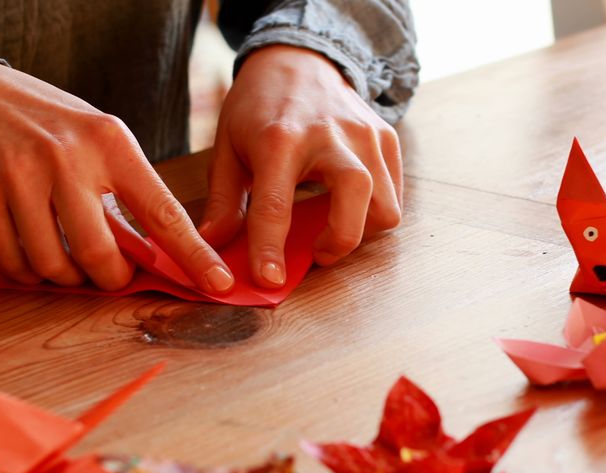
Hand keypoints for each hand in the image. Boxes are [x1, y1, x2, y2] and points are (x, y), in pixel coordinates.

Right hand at [0, 63, 233, 292]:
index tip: (217, 283)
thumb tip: (153, 255)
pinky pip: (14, 261)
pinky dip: (28, 273)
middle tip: (112, 275)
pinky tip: (33, 258)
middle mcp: (67, 158)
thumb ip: (124, 189)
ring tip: (68, 261)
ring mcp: (21, 177)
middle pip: (100, 253)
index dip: (192, 254)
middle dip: (110, 278)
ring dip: (66, 277)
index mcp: (110, 142)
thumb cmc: (47, 123)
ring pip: (54, 264)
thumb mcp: (96, 138)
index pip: (162, 211)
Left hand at [200, 45, 402, 288]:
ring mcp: (364, 134)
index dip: (271, 249)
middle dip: (341, 242)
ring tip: (333, 227)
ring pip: (386, 204)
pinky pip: (394, 192)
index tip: (269, 280)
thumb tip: (211, 246)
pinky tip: (348, 207)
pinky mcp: (385, 137)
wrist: (297, 58)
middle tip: (317, 254)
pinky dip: (375, 211)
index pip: (277, 206)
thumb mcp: (227, 148)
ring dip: (361, 230)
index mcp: (280, 138)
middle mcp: (329, 135)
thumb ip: (223, 201)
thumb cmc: (258, 108)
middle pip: (356, 198)